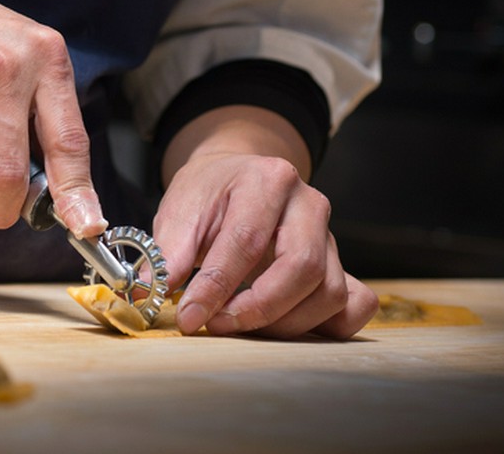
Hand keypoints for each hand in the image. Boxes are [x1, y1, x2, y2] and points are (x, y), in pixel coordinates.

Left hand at [154, 108, 377, 339]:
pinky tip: (284, 325)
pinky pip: (356, 304)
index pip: (247, 240)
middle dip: (256, 308)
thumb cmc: (209, 194)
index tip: (190, 317)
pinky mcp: (343, 265)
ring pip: (328, 292)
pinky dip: (326, 326)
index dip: (217, 286)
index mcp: (268, 179)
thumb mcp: (180, 210)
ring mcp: (332, 236)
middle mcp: (309, 204)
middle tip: (216, 325)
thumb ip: (168, 251)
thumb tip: (148, 291)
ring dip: (283, 322)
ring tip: (238, 324)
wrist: (235, 177)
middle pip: (302, 268)